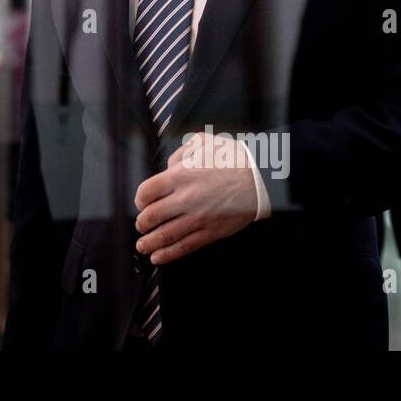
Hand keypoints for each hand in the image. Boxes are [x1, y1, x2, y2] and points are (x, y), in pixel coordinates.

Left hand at [134, 131, 257, 264]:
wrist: (261, 177)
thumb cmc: (233, 158)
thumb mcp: (202, 143)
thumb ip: (180, 154)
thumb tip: (168, 167)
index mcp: (181, 175)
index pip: (146, 192)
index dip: (139, 200)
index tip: (141, 203)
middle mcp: (187, 198)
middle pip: (152, 217)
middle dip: (142, 223)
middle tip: (141, 225)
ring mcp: (199, 217)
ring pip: (166, 235)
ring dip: (149, 243)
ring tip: (142, 246)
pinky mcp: (212, 231)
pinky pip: (186, 246)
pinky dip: (169, 254)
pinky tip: (159, 257)